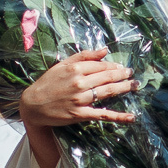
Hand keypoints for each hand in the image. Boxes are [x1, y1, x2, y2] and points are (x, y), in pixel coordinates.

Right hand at [19, 48, 137, 129]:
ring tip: (135, 86)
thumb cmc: (47, 83)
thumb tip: (104, 50)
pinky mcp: (80, 114)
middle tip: (132, 74)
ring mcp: (80, 99)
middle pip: (107, 77)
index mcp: (75, 69)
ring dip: (124, 88)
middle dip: (122, 75)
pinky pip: (103, 115)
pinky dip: (118, 116)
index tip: (122, 68)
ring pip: (107, 92)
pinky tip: (131, 117)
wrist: (33, 105)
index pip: (101, 66)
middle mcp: (79, 83)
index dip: (114, 67)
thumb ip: (84, 56)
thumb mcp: (62, 65)